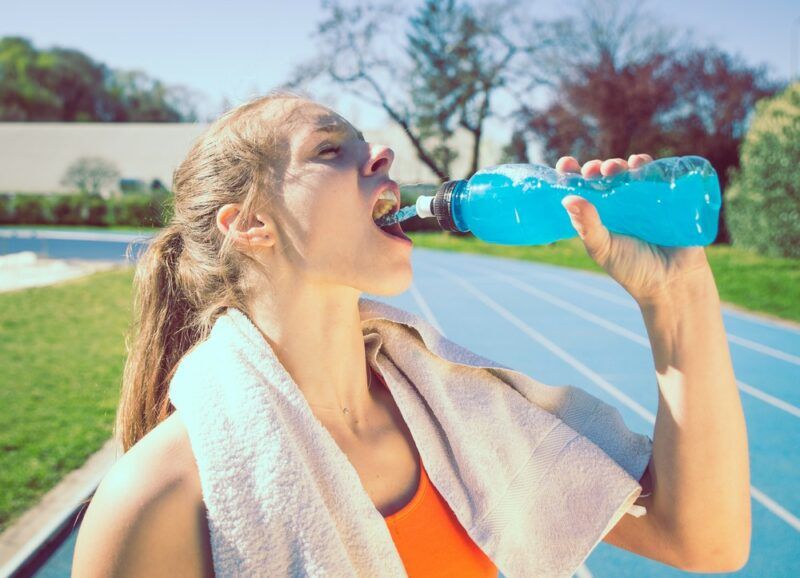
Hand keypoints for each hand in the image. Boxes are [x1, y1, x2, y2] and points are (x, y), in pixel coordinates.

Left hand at [556, 154, 712, 303]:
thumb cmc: (632, 269)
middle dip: (596, 169)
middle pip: (603, 177)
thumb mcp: (603, 248)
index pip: (581, 191)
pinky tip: (639, 162)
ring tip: (615, 168)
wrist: (673, 281)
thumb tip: (567, 199)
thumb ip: (587, 225)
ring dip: (618, 165)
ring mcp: (641, 200)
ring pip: (627, 173)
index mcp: (598, 216)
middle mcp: (618, 205)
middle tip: (594, 170)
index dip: (572, 175)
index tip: (566, 164)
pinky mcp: (665, 198)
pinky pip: (655, 175)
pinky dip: (646, 165)